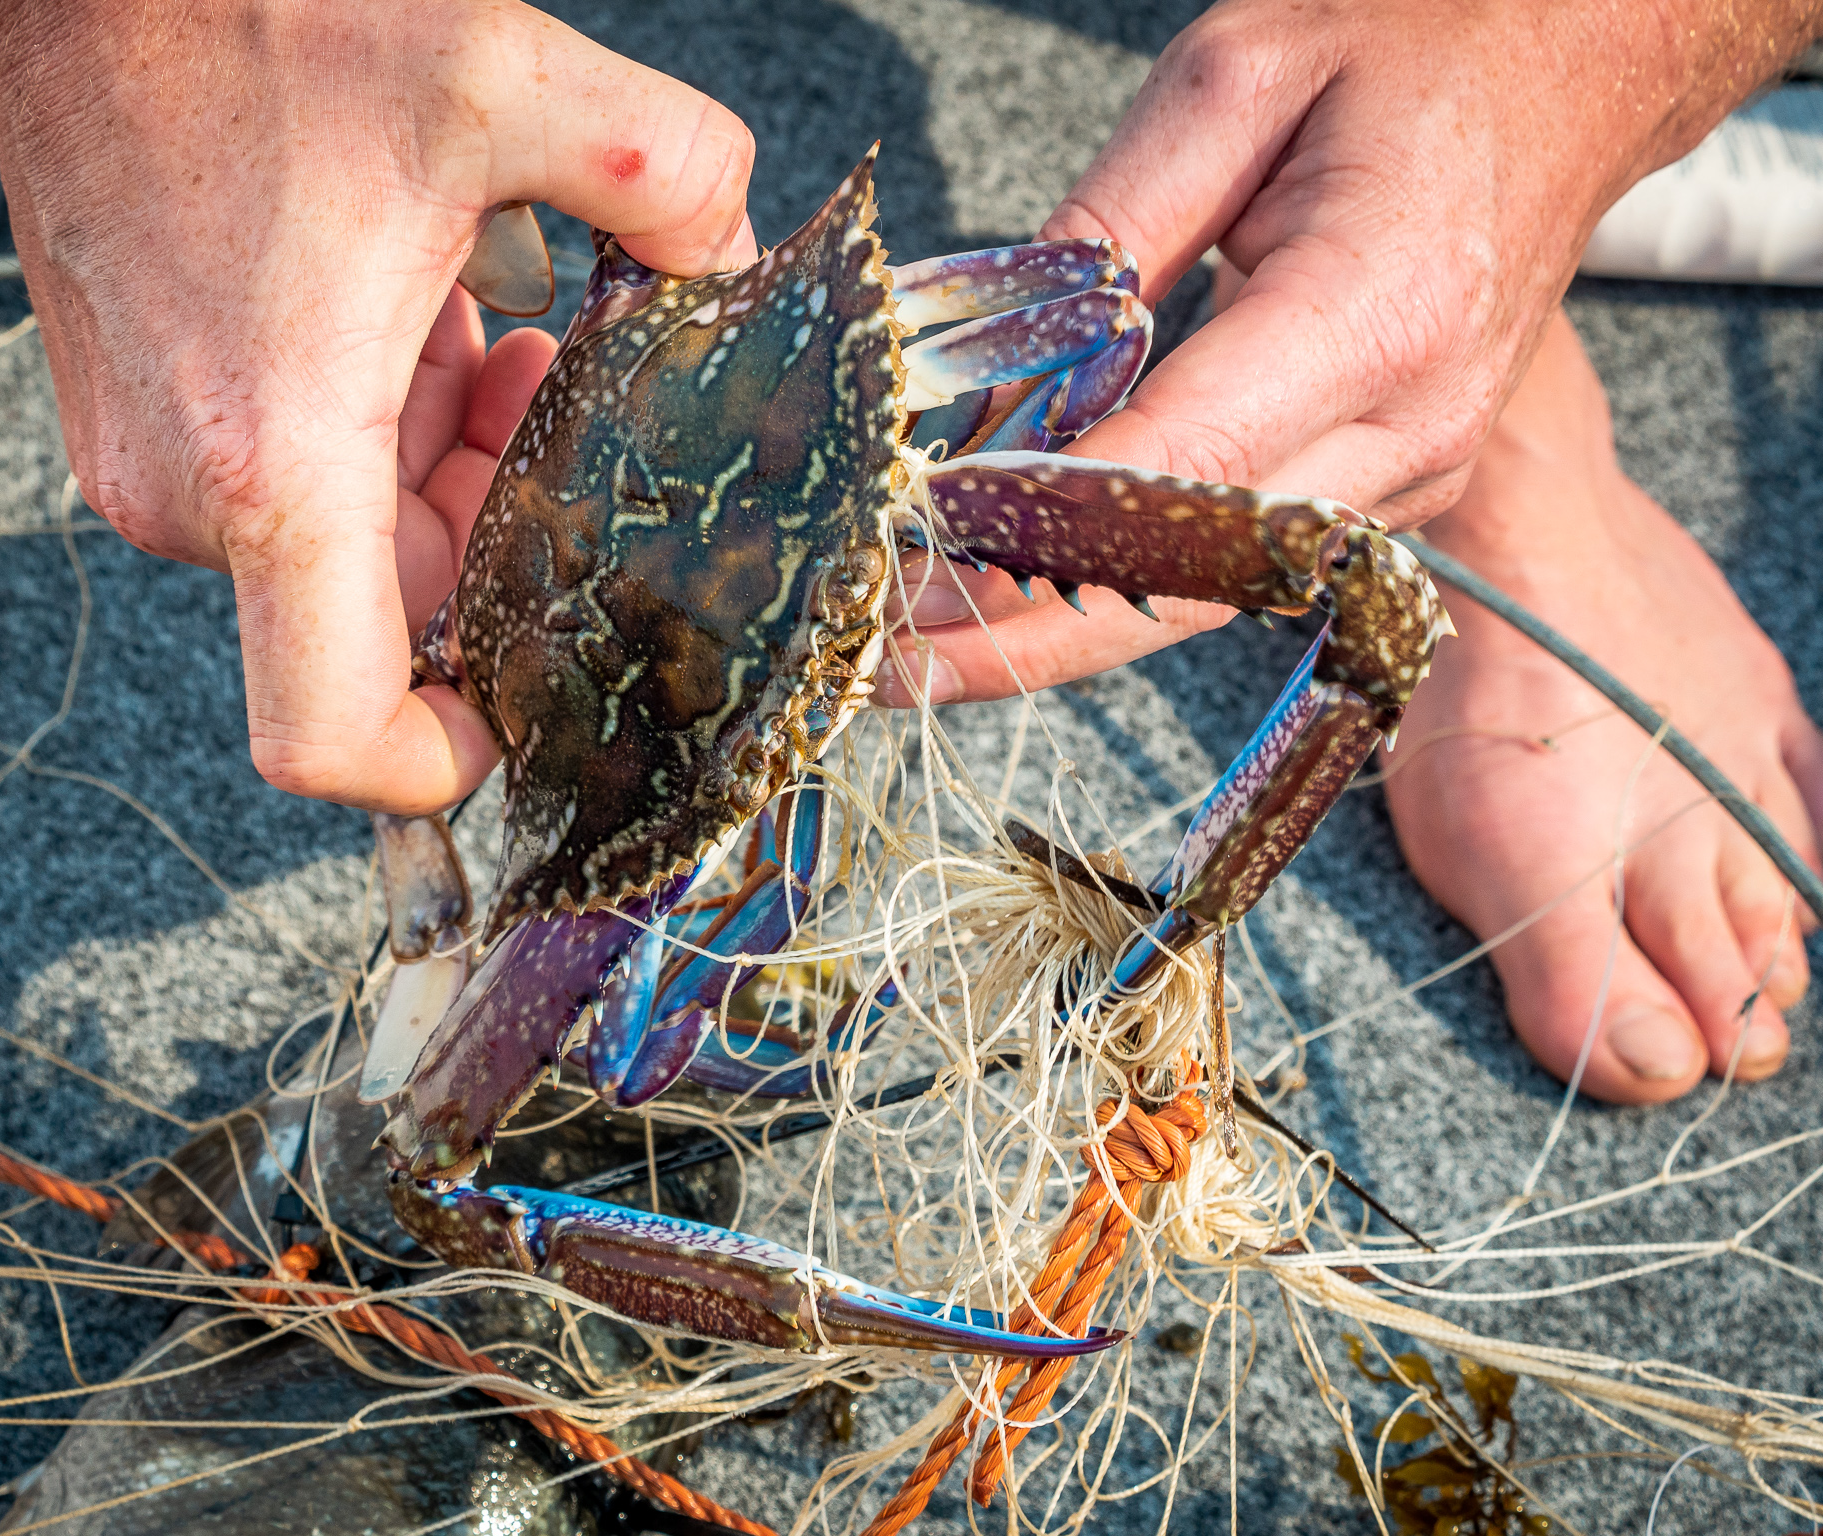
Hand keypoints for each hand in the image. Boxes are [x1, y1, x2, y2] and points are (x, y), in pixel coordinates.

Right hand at [0, 0, 755, 811]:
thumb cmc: (238, 14)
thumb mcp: (504, 79)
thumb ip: (668, 175)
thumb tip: (734, 253)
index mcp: (274, 457)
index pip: (329, 732)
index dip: (439, 763)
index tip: (522, 711)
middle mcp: (198, 491)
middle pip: (392, 616)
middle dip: (504, 536)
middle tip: (559, 413)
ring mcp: (162, 464)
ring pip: (357, 545)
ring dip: (454, 469)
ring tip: (496, 339)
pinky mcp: (154, 422)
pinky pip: (307, 486)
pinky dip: (390, 431)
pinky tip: (434, 321)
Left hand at [882, 0, 1818, 705]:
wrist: (1568, 72)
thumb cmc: (1410, 50)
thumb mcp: (1229, 84)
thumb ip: (1101, 234)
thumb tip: (989, 370)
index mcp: (1373, 313)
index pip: (1171, 466)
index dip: (1025, 530)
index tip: (904, 562)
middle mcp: (1405, 428)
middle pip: (1181, 579)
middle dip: (1018, 636)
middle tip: (880, 662)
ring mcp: (1409, 478)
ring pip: (1201, 600)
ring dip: (1055, 638)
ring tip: (920, 651)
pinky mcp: (1388, 492)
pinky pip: (1234, 568)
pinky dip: (1119, 592)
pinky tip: (1015, 602)